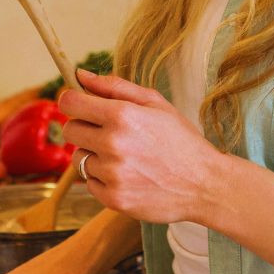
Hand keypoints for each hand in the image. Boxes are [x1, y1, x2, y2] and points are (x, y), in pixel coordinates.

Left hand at [59, 70, 220, 225]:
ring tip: (124, 157)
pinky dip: (103, 179)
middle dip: (84, 128)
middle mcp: (113, 144)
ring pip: (78, 158)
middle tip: (108, 132)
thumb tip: (81, 76)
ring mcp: (112, 174)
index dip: (72, 101)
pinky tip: (127, 175)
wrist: (204, 184)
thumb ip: (115, 87)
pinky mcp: (112, 198)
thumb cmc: (181, 140)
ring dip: (94, 156)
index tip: (79, 105)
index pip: (69, 103)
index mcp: (122, 115)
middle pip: (70, 130)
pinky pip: (89, 183)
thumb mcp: (155, 103)